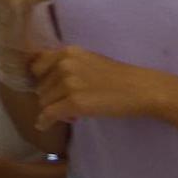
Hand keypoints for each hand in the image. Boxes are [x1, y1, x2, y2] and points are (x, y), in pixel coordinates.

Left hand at [31, 46, 162, 130]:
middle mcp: (64, 64)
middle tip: (69, 103)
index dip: (40, 80)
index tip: (47, 88)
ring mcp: (69, 83)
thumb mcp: (87, 60)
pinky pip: (49, 114)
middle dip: (51, 97)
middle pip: (40, 86)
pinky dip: (44, 121)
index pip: (37, 66)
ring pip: (44, 101)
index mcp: (67, 51)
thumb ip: (66, 65)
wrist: (140, 89)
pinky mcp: (75, 102)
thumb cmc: (117, 76)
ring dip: (54, 109)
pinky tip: (43, 125)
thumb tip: (43, 79)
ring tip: (73, 111)